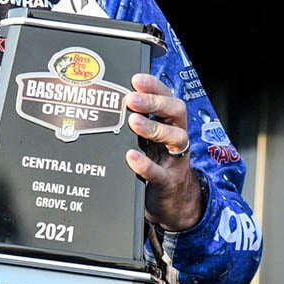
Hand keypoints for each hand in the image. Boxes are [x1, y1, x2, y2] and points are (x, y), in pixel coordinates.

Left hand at [124, 73, 203, 231]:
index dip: (154, 86)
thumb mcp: (146, 141)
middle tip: (130, 99)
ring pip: (177, 138)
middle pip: (176, 111)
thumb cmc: (154, 164)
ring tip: (133, 122)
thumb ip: (134, 123)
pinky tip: (132, 157)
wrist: (172, 204)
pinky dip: (145, 164)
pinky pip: (160, 172)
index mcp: (169, 123)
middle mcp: (176, 138)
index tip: (136, 79)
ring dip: (154, 128)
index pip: (167, 97)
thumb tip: (106, 102)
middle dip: (154, 102)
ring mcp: (175, 160)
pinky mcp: (168, 183)